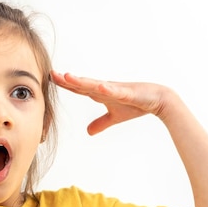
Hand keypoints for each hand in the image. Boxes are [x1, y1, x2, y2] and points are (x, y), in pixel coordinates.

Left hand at [51, 71, 177, 134]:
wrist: (157, 99)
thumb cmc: (135, 104)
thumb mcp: (114, 117)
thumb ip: (101, 123)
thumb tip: (88, 132)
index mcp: (100, 93)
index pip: (78, 88)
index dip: (65, 84)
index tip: (50, 78)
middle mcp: (105, 88)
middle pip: (82, 84)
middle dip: (67, 80)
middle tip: (51, 74)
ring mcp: (116, 89)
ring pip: (95, 85)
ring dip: (82, 81)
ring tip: (68, 77)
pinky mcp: (127, 93)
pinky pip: (115, 91)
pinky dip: (107, 89)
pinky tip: (99, 86)